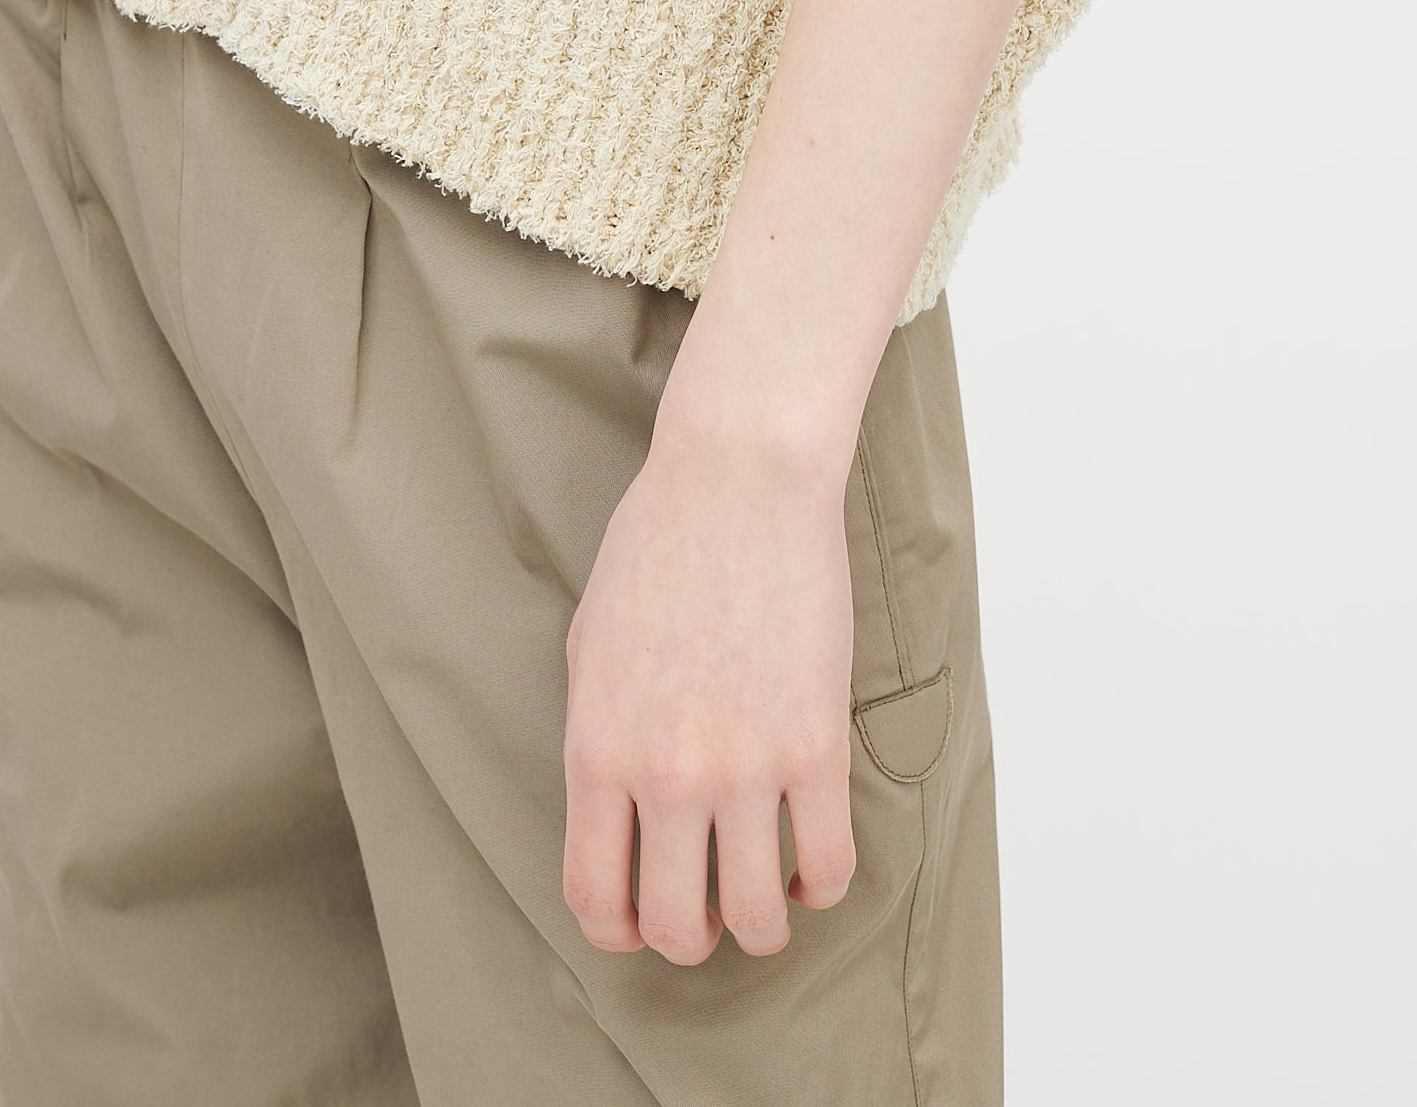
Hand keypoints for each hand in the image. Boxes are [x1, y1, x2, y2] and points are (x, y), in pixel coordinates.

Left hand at [560, 412, 858, 962]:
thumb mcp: (588, 647)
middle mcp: (667, 772)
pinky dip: (820, 886)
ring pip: (758, 916)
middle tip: (707, 906)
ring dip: (760, 922)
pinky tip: (810, 863)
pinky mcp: (815, 745)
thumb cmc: (658, 548)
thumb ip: (596, 740)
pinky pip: (828, 864)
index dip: (619, 932)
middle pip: (678, 928)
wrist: (738, 480)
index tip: (640, 922)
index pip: (596, 898)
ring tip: (763, 891)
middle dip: (692, 936)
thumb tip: (614, 818)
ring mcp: (746, 764)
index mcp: (597, 748)